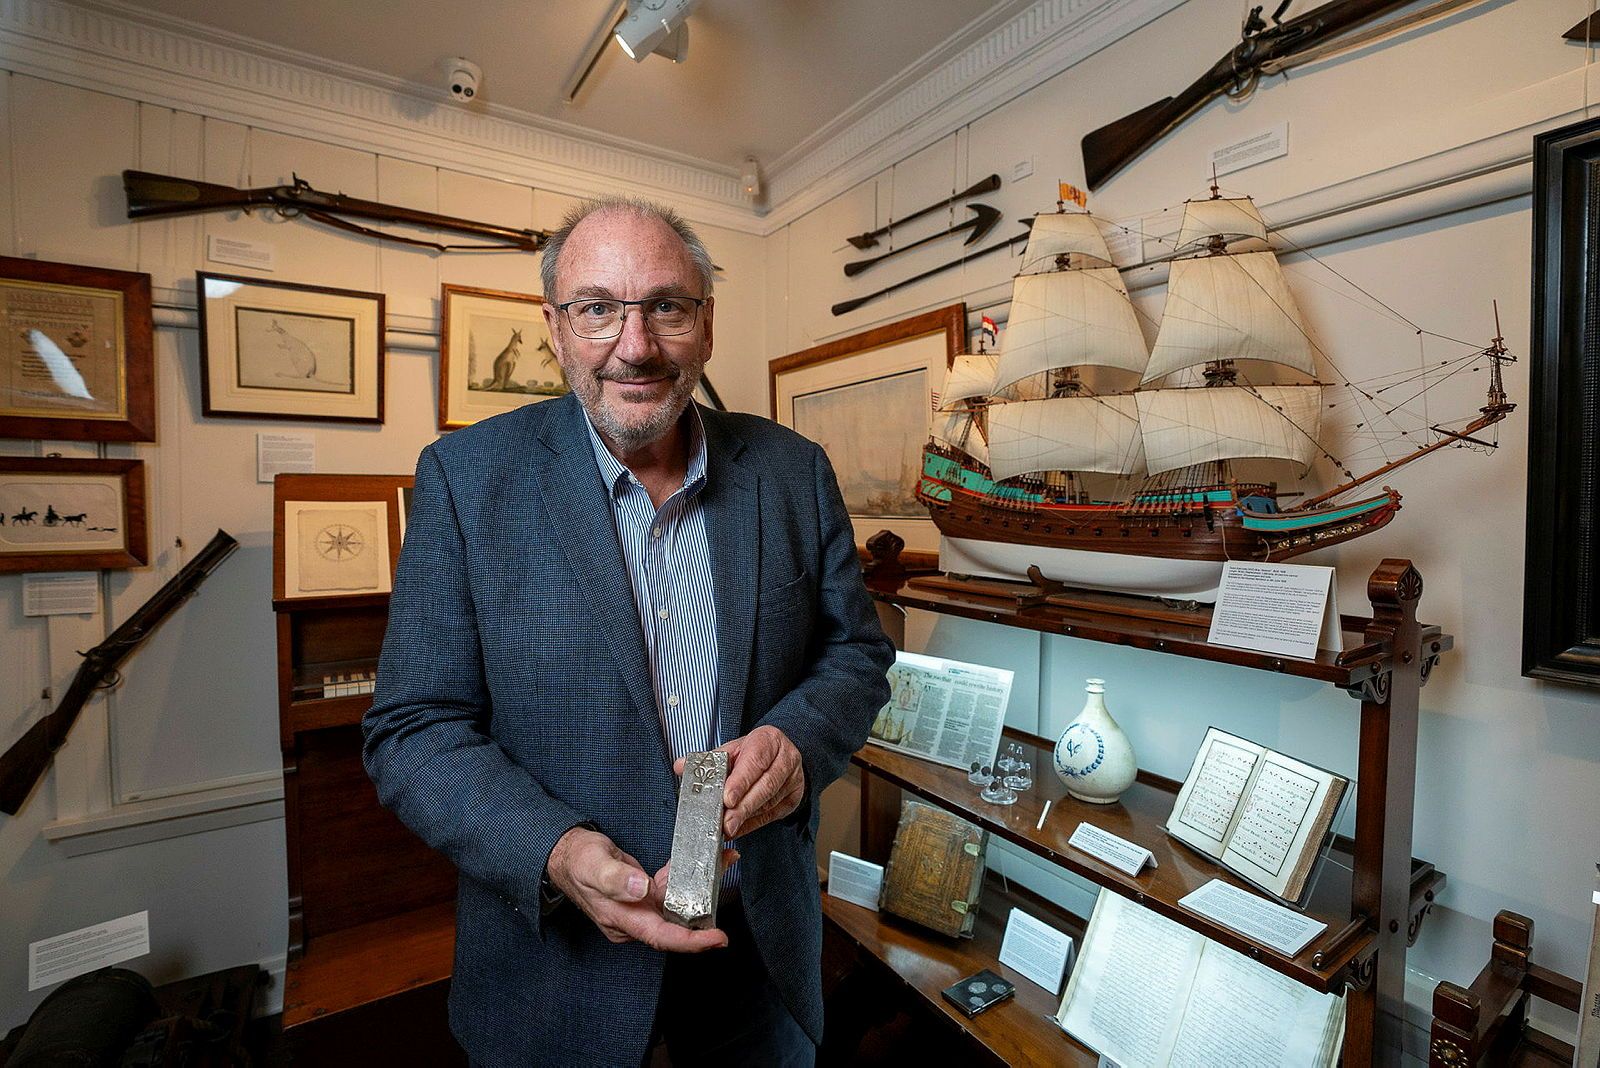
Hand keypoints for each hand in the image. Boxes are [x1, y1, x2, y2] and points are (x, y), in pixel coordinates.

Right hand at [545, 825, 731, 951]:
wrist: (566, 855)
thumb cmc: (577, 861)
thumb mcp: (593, 865)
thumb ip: (615, 879)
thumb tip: (640, 889)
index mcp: (621, 918)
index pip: (661, 936)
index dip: (691, 942)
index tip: (717, 938)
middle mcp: (633, 919)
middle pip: (676, 923)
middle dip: (707, 909)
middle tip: (727, 875)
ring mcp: (639, 910)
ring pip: (677, 905)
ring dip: (701, 888)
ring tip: (722, 862)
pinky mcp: (643, 897)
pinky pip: (670, 892)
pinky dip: (687, 879)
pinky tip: (701, 864)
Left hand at [676, 725, 804, 839]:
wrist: (781, 752)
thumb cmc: (753, 751)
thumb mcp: (733, 748)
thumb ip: (709, 759)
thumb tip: (681, 767)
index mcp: (769, 740)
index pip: (755, 762)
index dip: (741, 782)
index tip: (727, 799)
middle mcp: (786, 759)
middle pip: (765, 786)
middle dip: (743, 807)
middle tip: (726, 823)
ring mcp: (793, 779)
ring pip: (770, 803)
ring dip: (747, 818)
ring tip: (728, 828)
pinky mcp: (794, 798)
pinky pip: (773, 814)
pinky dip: (754, 824)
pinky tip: (739, 829)